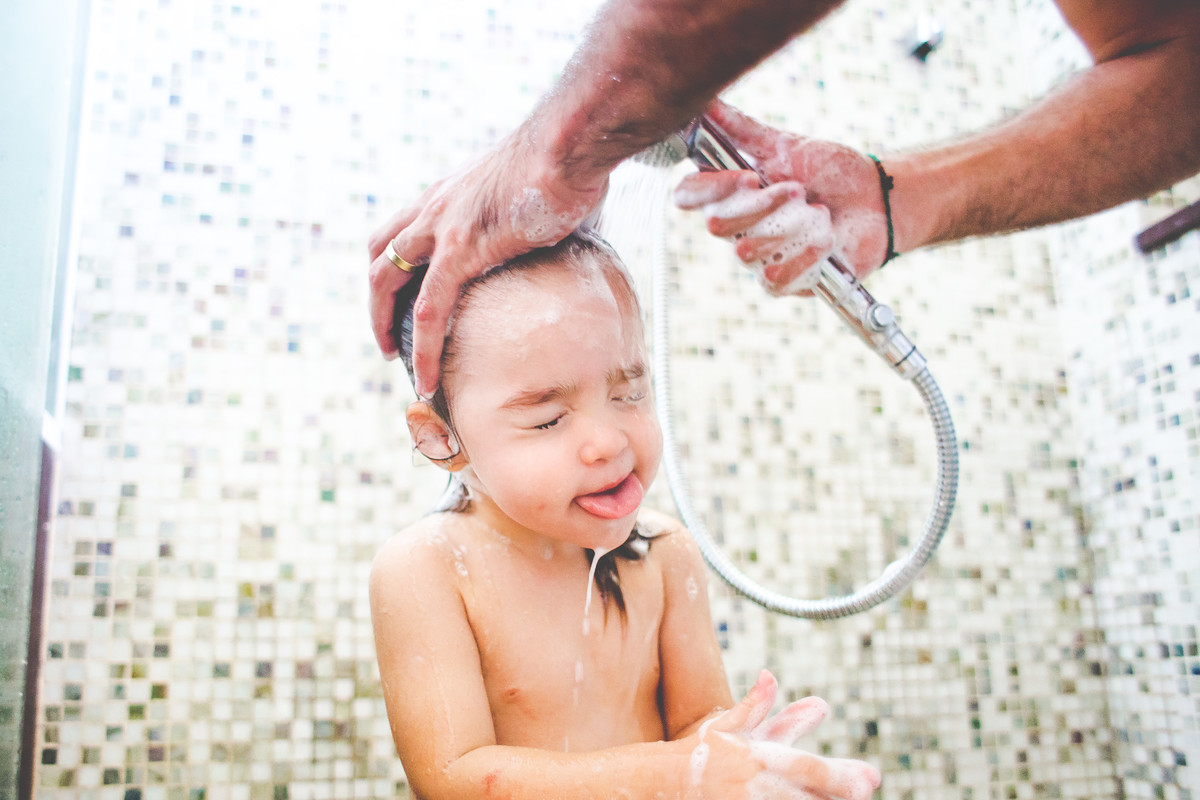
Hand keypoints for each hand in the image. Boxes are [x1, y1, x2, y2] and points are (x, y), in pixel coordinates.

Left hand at [367, 128, 606, 396]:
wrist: (572, 142)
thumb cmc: (574, 159)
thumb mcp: (549, 190)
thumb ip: (552, 213)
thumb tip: (586, 225)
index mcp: (454, 190)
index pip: (407, 228)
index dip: (398, 263)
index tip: (406, 296)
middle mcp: (436, 205)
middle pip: (382, 252)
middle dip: (376, 296)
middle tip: (385, 334)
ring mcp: (443, 226)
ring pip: (387, 281)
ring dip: (381, 323)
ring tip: (391, 360)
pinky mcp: (461, 249)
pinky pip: (429, 309)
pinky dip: (424, 348)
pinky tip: (428, 379)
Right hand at [673, 100, 889, 295]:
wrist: (877, 200)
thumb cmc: (828, 171)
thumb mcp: (786, 145)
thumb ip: (742, 129)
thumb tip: (706, 102)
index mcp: (729, 192)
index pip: (688, 195)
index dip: (711, 189)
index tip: (748, 177)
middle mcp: (735, 226)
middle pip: (717, 225)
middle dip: (763, 206)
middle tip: (798, 190)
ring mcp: (757, 257)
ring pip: (747, 252)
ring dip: (792, 227)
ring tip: (821, 214)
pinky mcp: (783, 282)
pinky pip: (773, 279)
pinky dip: (804, 255)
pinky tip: (826, 241)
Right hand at [688, 670, 880, 799]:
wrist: (664, 780)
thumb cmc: (703, 752)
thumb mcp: (728, 726)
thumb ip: (755, 705)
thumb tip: (769, 675)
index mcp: (758, 757)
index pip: (806, 767)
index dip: (839, 776)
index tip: (870, 780)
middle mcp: (757, 785)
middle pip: (807, 797)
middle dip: (839, 794)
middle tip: (866, 794)